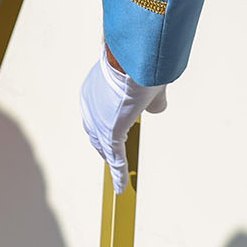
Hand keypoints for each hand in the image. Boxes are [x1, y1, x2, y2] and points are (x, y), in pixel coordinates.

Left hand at [79, 48, 165, 193]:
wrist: (137, 60)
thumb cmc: (141, 63)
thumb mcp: (146, 81)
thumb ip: (150, 98)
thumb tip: (156, 108)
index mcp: (94, 89)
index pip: (97, 113)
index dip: (103, 126)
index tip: (109, 135)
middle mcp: (90, 105)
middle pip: (95, 133)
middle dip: (104, 146)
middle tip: (112, 156)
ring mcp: (97, 120)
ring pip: (104, 146)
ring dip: (111, 159)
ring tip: (118, 174)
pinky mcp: (109, 132)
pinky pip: (114, 157)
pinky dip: (119, 173)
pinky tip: (121, 186)